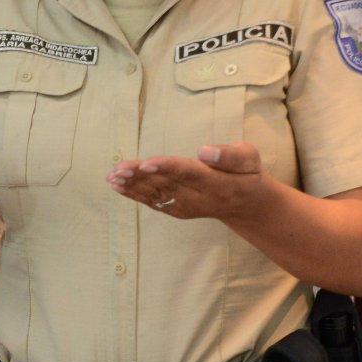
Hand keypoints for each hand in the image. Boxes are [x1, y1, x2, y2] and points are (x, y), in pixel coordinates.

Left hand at [105, 142, 266, 220]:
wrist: (248, 205)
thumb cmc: (247, 173)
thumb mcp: (250, 158)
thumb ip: (230, 156)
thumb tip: (204, 151)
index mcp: (218, 183)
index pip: (188, 173)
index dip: (166, 168)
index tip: (145, 164)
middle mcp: (200, 199)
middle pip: (167, 185)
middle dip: (140, 177)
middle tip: (118, 169)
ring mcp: (188, 207)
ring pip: (156, 195)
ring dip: (132, 186)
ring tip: (112, 177)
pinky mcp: (178, 210)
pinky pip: (154, 203)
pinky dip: (134, 194)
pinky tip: (117, 186)